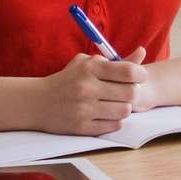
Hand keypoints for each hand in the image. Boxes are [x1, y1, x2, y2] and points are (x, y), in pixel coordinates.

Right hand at [33, 50, 150, 136]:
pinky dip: (114, 120)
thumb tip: (142, 53)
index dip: (140, 75)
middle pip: (130, 93)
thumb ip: (116, 61)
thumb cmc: (68, 79)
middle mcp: (87, 88)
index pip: (129, 72)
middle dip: (132, 92)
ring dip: (123, 107)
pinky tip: (106, 114)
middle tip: (126, 92)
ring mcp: (84, 109)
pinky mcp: (82, 127)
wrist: (37, 102)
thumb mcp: (87, 64)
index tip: (139, 77)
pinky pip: (114, 125)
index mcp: (89, 69)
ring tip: (115, 103)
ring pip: (124, 111)